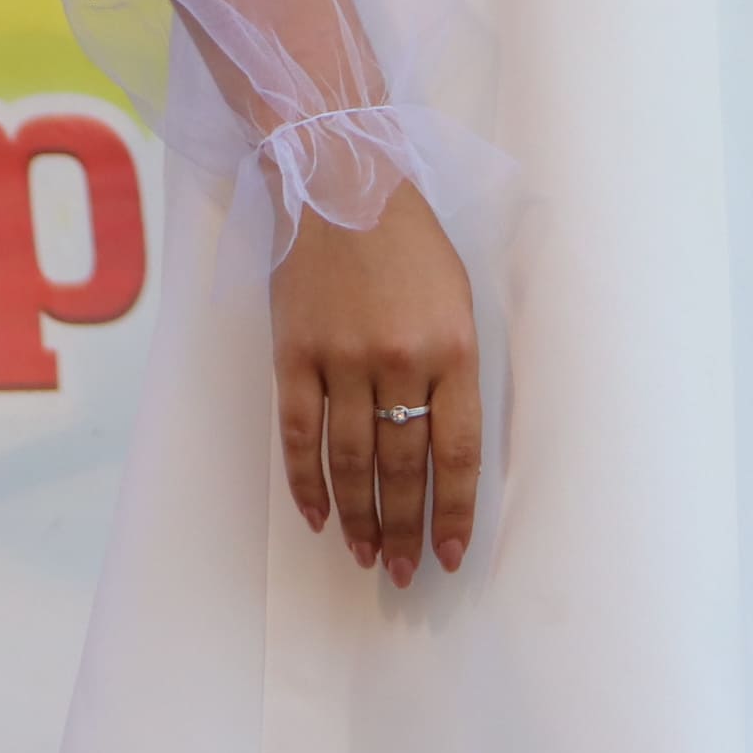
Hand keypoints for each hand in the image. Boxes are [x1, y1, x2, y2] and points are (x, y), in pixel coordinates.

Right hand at [271, 179, 480, 585]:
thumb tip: (448, 446)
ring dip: (359, 518)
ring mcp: (342, 359)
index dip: (455, 511)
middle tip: (402, 572)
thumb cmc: (410, 239)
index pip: (458, 452)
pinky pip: (298, 436)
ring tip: (364, 556)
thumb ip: (457, 368)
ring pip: (352, 462)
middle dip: (406, 528)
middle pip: (404, 467)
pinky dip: (306, 483)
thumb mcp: (458, 296)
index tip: (452, 554)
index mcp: (454, 346)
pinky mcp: (294, 354)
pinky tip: (318, 516)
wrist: (341, 180)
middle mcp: (400, 359)